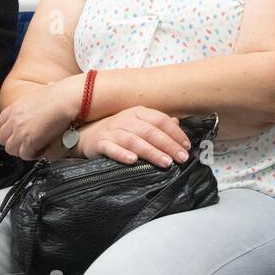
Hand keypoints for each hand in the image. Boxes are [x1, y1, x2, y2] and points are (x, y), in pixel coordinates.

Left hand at [0, 77, 80, 159]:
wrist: (67, 99)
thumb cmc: (61, 94)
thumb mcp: (43, 90)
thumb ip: (41, 95)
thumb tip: (49, 87)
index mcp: (15, 107)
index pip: (1, 123)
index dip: (10, 131)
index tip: (18, 134)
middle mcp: (14, 119)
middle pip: (2, 138)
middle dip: (13, 142)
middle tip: (26, 144)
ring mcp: (20, 131)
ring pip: (11, 149)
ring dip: (22, 150)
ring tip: (34, 149)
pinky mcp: (29, 141)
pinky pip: (25, 155)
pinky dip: (33, 154)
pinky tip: (42, 149)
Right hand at [77, 106, 192, 165]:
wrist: (87, 135)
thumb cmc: (118, 130)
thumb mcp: (138, 123)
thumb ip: (158, 124)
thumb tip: (177, 123)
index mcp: (138, 113)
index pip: (161, 120)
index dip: (176, 133)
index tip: (187, 146)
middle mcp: (126, 120)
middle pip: (150, 131)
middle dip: (168, 145)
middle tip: (181, 158)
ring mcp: (112, 131)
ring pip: (134, 141)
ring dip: (151, 152)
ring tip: (165, 162)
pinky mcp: (100, 143)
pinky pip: (112, 149)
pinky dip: (122, 154)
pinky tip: (133, 161)